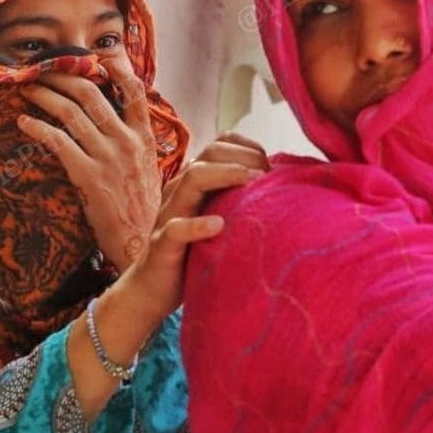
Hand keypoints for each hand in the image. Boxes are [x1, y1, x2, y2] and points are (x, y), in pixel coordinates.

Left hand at [16, 56, 160, 270]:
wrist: (143, 247)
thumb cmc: (145, 213)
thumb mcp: (151, 171)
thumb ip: (138, 146)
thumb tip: (121, 127)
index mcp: (146, 138)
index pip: (135, 91)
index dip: (114, 67)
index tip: (92, 56)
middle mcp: (128, 142)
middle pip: (92, 94)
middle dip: (63, 76)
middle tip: (42, 70)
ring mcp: (109, 158)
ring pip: (71, 113)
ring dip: (45, 96)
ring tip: (27, 88)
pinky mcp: (89, 177)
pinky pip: (59, 142)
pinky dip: (39, 128)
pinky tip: (24, 122)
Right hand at [120, 132, 268, 321]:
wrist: (153, 288)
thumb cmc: (193, 251)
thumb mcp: (217, 218)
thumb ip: (236, 200)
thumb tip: (279, 186)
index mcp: (193, 181)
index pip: (219, 145)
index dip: (247, 148)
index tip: (270, 167)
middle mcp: (180, 190)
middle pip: (208, 155)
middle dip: (242, 157)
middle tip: (266, 175)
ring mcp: (169, 214)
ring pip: (191, 180)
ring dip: (224, 176)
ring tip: (251, 182)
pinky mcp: (161, 244)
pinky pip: (175, 229)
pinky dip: (197, 225)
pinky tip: (218, 225)